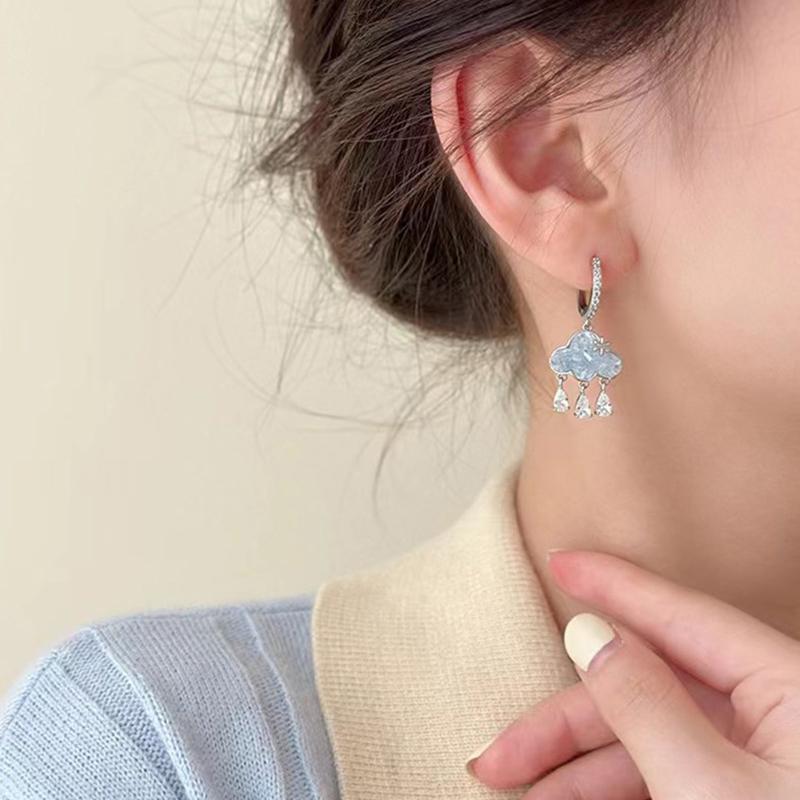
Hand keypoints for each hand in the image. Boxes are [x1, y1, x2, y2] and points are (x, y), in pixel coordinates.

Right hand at [465, 550, 799, 798]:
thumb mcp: (711, 790)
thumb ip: (646, 704)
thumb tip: (592, 635)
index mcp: (786, 687)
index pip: (679, 614)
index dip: (614, 584)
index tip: (562, 561)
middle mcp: (772, 713)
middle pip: (645, 690)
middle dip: (565, 724)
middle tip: (499, 757)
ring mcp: (758, 758)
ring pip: (648, 738)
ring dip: (581, 771)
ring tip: (523, 798)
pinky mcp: (743, 791)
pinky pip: (665, 773)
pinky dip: (615, 791)